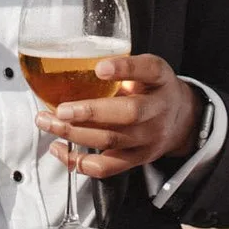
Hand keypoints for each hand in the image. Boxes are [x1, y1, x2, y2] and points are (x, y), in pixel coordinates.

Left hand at [37, 54, 200, 178]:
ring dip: (74, 133)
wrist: (182, 121)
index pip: (148, 70)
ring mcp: (148, 138)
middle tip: (60, 109)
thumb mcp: (146, 69)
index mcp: (160, 79)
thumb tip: (72, 61)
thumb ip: (121, 66)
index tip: (100, 68)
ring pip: (111, 140)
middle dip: (90, 112)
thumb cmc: (153, 90)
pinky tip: (58, 148)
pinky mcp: (137, 159)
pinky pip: (107, 167)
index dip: (125, 69)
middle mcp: (158, 110)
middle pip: (128, 113)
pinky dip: (78, 161)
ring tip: (46, 122)